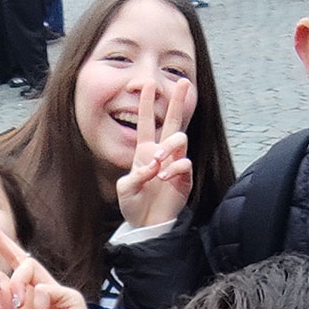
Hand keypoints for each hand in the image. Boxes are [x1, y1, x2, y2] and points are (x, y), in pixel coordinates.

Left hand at [115, 78, 195, 230]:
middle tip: (184, 82)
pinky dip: (174, 168)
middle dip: (178, 101)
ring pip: (180, 139)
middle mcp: (163, 153)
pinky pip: (184, 163)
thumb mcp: (125, 189)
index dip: (147, 104)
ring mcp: (175, 164)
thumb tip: (153, 165)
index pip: (148, 122)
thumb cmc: (134, 205)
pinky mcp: (184, 179)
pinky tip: (163, 176)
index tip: (148, 84)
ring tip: (158, 159)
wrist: (146, 225)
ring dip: (169, 145)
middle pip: (173, 121)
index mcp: (145, 151)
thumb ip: (135, 176)